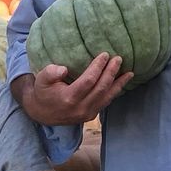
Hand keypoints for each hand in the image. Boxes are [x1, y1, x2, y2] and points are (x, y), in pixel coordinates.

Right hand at [17, 54, 131, 126]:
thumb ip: (50, 73)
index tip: (104, 54)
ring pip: (107, 97)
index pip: (88, 81)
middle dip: (111, 72)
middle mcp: (80, 108)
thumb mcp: (40, 80)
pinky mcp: (91, 116)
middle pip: (101, 88)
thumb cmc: (43, 92)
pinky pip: (105, 102)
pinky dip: (114, 92)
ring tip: (129, 73)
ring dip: (119, 84)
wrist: (42, 113)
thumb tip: (63, 69)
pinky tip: (121, 83)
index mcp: (69, 98)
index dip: (98, 67)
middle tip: (118, 59)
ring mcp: (87, 114)